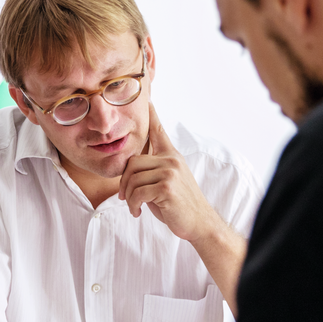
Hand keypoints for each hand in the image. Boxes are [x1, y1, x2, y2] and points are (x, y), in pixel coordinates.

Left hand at [119, 103, 221, 242]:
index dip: (152, 115)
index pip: (159, 131)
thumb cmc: (178, 204)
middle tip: (124, 197)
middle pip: (132, 162)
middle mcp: (171, 160)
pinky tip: (138, 212)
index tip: (146, 99)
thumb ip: (152, 170)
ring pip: (133, 178)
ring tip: (134, 206)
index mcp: (172, 156)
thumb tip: (130, 169)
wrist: (198, 222)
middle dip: (123, 183)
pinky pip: (137, 193)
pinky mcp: (166, 187)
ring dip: (128, 197)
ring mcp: (170, 172)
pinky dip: (133, 205)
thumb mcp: (167, 181)